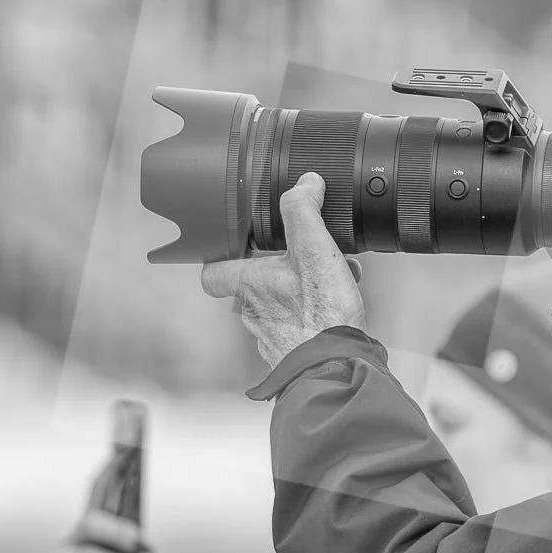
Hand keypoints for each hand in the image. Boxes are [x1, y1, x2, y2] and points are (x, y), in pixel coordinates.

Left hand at [200, 173, 364, 367]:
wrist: (337, 368)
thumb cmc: (320, 315)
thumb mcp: (314, 249)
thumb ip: (304, 212)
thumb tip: (305, 184)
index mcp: (248, 284)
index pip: (211, 271)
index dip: (218, 257)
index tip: (232, 246)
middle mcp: (253, 313)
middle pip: (253, 285)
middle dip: (279, 268)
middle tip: (305, 257)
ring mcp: (271, 338)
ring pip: (279, 305)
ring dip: (302, 289)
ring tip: (334, 279)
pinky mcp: (293, 355)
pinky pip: (299, 326)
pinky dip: (315, 313)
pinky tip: (340, 306)